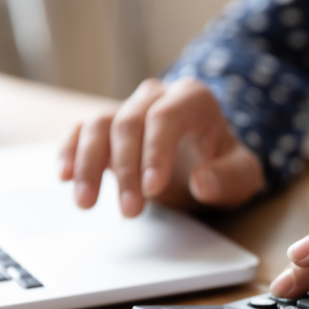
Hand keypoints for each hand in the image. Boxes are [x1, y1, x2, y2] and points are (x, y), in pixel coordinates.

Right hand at [58, 77, 263, 216]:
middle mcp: (156, 96)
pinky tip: (65, 177)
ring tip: (87, 203)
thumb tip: (203, 183)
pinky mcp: (107, 128)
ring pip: (98, 125)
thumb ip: (230, 178)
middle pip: (129, 123)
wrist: (208, 161)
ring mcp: (128, 109)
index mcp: (193, 98)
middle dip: (126, 170)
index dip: (155, 152)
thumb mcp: (243, 176)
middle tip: (130, 211)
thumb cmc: (224, 165)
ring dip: (89, 165)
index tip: (152, 189)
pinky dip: (69, 152)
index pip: (166, 116)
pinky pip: (81, 131)